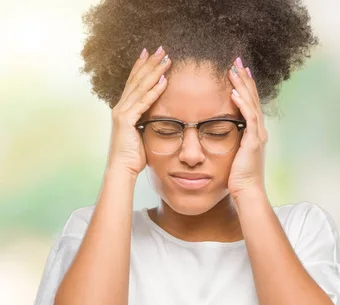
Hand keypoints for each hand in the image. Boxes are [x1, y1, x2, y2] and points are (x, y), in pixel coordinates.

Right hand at [107, 46, 171, 175]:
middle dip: (149, 63)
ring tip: (166, 59)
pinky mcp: (126, 120)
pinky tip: (164, 80)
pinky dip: (154, 91)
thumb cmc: (133, 156)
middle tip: (160, 48)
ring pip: (140, 87)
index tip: (150, 54)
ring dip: (154, 71)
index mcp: (124, 109)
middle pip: (136, 79)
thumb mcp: (142, 134)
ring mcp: (122, 112)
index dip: (142, 67)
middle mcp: (121, 107)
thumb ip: (147, 122)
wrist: (122, 169)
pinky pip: (144, 102)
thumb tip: (159, 118)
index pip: (133, 83)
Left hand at [227, 57, 267, 199]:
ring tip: (235, 70)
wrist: (247, 192)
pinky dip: (242, 104)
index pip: (250, 103)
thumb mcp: (234, 155)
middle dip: (245, 79)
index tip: (237, 71)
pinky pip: (249, 118)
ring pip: (251, 104)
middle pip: (252, 98)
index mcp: (254, 133)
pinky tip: (233, 93)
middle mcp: (259, 131)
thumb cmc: (238, 178)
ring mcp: (258, 135)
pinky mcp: (253, 141)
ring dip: (243, 86)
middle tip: (237, 62)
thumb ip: (231, 142)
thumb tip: (218, 134)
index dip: (244, 86)